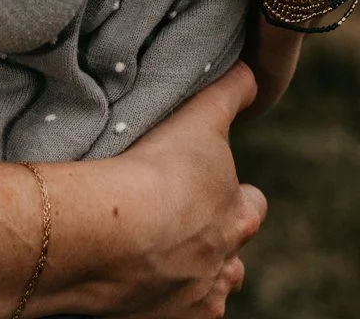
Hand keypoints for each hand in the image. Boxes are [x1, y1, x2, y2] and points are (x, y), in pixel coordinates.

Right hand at [42, 63, 265, 317]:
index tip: (208, 183)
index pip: (251, 205)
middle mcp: (226, 262)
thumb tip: (250, 71)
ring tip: (151, 248)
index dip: (234, 193)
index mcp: (237, 214)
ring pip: (206, 287)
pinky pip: (172, 312)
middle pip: (232, 256)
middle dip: (213, 239)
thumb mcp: (197, 120)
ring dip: (188, 271)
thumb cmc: (158, 171)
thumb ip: (226, 96)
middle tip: (177, 218)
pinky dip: (159, 297)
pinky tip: (134, 276)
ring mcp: (198, 297)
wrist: (115, 233)